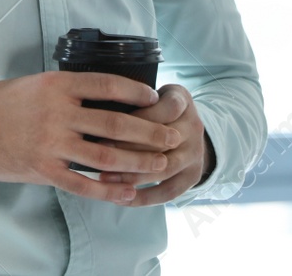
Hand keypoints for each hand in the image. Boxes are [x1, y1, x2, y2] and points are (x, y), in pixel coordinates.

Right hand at [0, 71, 178, 205]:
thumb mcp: (33, 84)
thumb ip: (65, 91)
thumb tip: (100, 96)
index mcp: (56, 86)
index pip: (107, 85)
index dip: (136, 91)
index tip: (155, 97)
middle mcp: (57, 112)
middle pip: (116, 123)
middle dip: (150, 132)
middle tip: (172, 137)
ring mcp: (51, 142)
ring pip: (106, 155)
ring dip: (138, 162)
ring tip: (159, 165)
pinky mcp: (44, 169)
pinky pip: (83, 182)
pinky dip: (108, 189)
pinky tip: (126, 192)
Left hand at [94, 84, 208, 205]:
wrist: (185, 127)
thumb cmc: (154, 105)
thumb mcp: (148, 93)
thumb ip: (130, 98)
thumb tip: (95, 108)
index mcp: (182, 100)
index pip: (165, 109)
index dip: (137, 119)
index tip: (106, 125)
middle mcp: (194, 127)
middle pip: (163, 141)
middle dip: (128, 149)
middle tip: (98, 154)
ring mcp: (196, 154)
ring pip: (165, 168)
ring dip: (133, 176)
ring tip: (105, 179)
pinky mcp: (193, 176)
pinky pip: (168, 191)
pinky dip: (144, 198)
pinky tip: (121, 199)